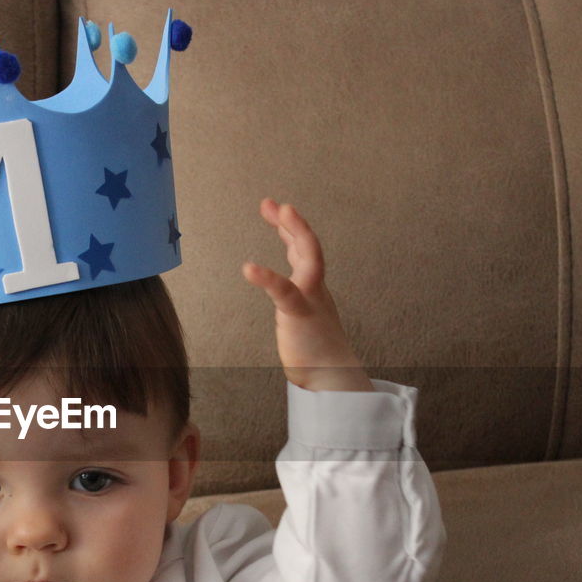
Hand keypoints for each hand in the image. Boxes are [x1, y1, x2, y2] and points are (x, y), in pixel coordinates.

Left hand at [242, 198, 373, 391]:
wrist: (332, 377)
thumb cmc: (317, 352)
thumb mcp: (303, 317)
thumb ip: (294, 302)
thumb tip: (285, 296)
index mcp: (314, 289)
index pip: (303, 252)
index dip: (291, 229)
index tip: (278, 210)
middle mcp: (315, 288)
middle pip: (309, 246)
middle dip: (292, 222)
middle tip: (273, 204)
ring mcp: (311, 299)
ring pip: (309, 258)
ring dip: (296, 231)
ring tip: (279, 210)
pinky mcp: (300, 315)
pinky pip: (285, 292)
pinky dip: (267, 277)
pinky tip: (249, 267)